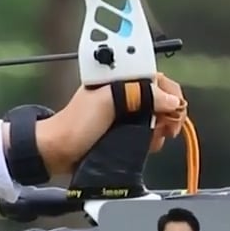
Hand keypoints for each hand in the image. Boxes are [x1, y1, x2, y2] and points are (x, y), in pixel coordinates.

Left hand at [32, 72, 185, 175]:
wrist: (56, 152)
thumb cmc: (76, 124)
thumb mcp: (105, 102)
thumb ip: (136, 95)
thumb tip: (171, 101)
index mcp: (118, 79)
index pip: (156, 78)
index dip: (169, 93)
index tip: (173, 111)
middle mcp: (123, 94)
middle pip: (161, 99)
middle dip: (168, 115)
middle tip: (166, 130)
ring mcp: (124, 114)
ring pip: (157, 118)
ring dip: (161, 130)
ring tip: (153, 141)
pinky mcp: (124, 132)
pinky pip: (148, 133)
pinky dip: (153, 140)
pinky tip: (148, 147)